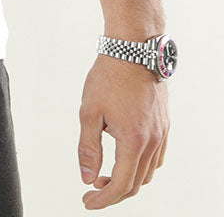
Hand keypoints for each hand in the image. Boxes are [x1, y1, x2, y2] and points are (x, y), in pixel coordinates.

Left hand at [78, 54, 168, 207]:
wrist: (133, 48)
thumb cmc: (109, 75)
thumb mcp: (89, 111)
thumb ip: (88, 147)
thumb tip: (86, 177)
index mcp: (134, 140)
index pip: (121, 184)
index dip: (103, 199)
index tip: (88, 202)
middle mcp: (152, 141)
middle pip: (136, 183)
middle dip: (113, 191)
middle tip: (93, 189)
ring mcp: (161, 133)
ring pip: (148, 172)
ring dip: (128, 178)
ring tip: (105, 172)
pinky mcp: (164, 124)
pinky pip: (157, 157)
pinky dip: (141, 165)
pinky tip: (125, 156)